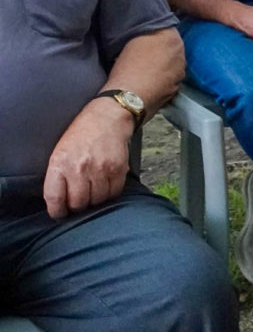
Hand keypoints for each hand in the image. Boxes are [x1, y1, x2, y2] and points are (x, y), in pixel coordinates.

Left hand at [44, 98, 133, 218]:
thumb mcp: (59, 152)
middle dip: (77, 206)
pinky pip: (114, 193)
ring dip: (95, 200)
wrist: (107, 118)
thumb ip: (58, 176)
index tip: (60, 214)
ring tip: (93, 192)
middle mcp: (80, 168)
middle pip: (78, 203)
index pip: (55, 198)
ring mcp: (101, 169)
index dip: (57, 211)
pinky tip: (105, 186)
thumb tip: (59, 201)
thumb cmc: (80, 135)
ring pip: (97, 200)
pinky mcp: (119, 169)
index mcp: (60, 164)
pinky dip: (110, 194)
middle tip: (78, 202)